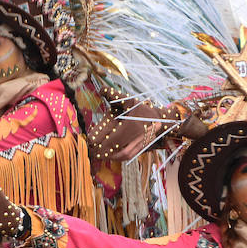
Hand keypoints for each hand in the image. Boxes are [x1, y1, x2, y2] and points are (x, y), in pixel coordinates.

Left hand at [88, 101, 204, 159]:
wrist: (158, 117)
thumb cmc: (140, 108)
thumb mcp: (128, 100)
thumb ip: (114, 95)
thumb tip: (101, 89)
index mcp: (130, 122)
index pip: (111, 134)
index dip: (98, 139)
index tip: (88, 140)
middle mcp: (135, 133)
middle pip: (114, 145)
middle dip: (100, 149)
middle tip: (89, 150)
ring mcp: (139, 142)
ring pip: (121, 153)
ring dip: (108, 156)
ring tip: (96, 155)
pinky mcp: (141, 148)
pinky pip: (128, 156)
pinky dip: (117, 158)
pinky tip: (108, 157)